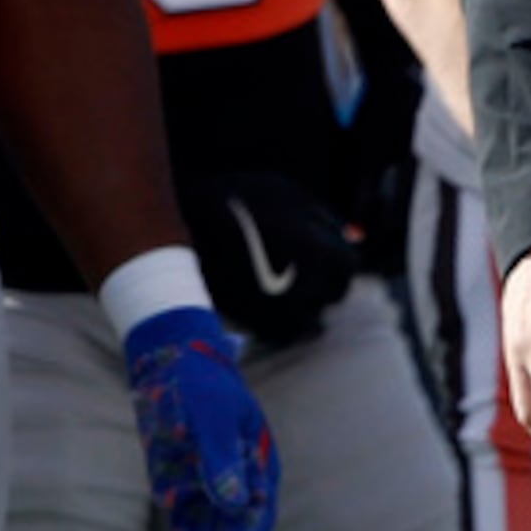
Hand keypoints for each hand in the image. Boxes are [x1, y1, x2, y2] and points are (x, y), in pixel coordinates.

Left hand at [121, 304, 277, 530]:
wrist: (174, 355)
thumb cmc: (201, 380)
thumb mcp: (214, 416)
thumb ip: (222, 459)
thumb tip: (234, 502)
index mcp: (258, 464)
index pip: (256, 517)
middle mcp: (240, 482)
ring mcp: (212, 485)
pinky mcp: (185, 485)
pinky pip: (185, 526)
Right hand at [182, 171, 361, 348]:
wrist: (177, 230)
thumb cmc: (234, 202)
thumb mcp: (283, 193)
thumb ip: (323, 216)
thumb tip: (354, 238)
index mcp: (318, 252)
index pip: (349, 267)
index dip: (336, 258)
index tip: (321, 252)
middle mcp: (305, 287)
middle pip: (334, 295)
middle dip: (323, 281)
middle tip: (298, 267)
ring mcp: (280, 312)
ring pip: (313, 322)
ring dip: (305, 306)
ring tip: (280, 284)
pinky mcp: (254, 328)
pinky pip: (285, 337)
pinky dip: (284, 325)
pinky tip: (269, 304)